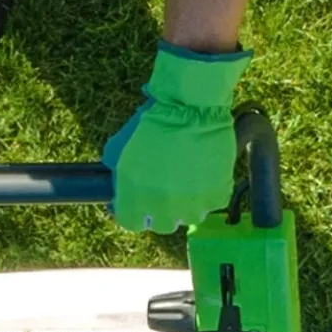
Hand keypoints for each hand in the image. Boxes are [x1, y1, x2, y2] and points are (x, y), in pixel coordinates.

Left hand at [102, 43, 252, 233]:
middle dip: (162, 209)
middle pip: (162, 224)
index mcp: (135, 196)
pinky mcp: (217, 195)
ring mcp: (192, 204)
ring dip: (187, 203)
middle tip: (166, 189)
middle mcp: (162, 206)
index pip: (131, 223)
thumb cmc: (153, 122)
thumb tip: (115, 192)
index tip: (138, 203)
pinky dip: (210, 192)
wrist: (190, 106)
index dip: (134, 212)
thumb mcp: (119, 148)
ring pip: (189, 217)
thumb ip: (115, 175)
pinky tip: (205, 173)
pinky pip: (212, 203)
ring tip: (188, 180)